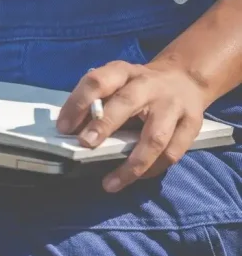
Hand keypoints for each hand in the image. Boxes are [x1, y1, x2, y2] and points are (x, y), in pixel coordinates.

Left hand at [57, 61, 211, 192]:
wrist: (184, 79)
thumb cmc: (138, 87)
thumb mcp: (115, 84)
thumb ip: (96, 103)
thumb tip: (71, 132)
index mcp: (123, 73)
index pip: (98, 81)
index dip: (78, 102)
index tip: (63, 127)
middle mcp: (150, 86)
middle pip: (127, 103)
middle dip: (104, 125)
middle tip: (86, 144)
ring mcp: (174, 106)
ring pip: (155, 138)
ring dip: (132, 163)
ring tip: (110, 183)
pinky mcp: (192, 125)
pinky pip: (172, 153)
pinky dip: (152, 169)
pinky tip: (134, 179)